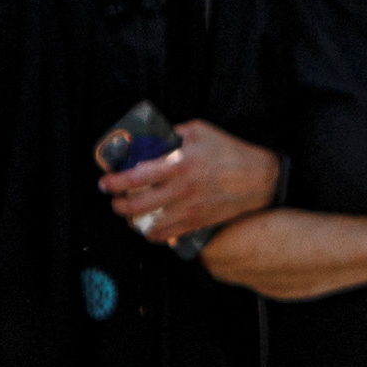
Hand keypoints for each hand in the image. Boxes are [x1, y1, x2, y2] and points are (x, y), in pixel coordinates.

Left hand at [104, 120, 282, 245]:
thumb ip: (173, 134)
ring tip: (130, 215)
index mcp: (178, 165)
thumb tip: (151, 139)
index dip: (115, 182)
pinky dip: (155, 234)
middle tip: (115, 201)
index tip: (105, 183)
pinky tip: (151, 227)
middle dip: (119, 206)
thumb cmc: (231, 152)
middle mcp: (181, 191)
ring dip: (134, 222)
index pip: (135, 178)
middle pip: (136, 206)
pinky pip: (168, 235)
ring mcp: (189, 210)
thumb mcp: (200, 131)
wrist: (261, 178)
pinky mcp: (198, 223)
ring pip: (149, 225)